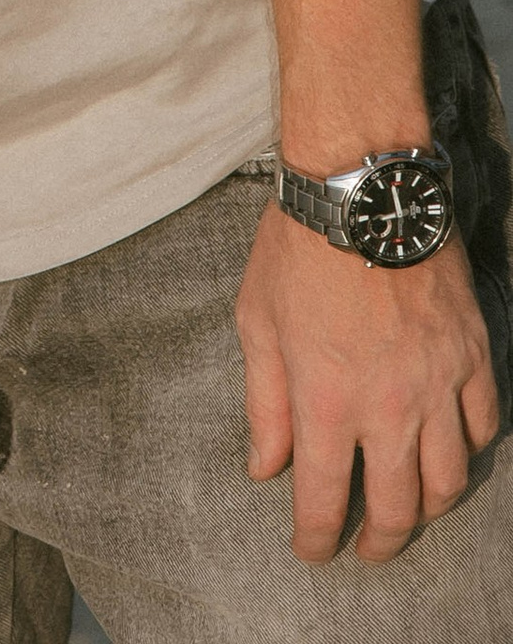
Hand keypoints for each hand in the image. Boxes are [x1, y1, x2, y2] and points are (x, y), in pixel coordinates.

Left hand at [236, 201, 499, 560]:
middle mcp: (387, 406)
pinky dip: (469, 450)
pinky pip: (484, 427)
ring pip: (448, 480)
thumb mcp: (257, 322)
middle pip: (396, 508)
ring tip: (410, 511)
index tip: (311, 552)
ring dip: (428, 508)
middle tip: (367, 550)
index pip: (322, 498)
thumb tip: (264, 469)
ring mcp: (437, 384)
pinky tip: (450, 450)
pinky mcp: (471, 356)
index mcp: (325, 401)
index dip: (315, 538)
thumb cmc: (296, 251)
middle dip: (379, 543)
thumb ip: (264, 405)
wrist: (360, 190)